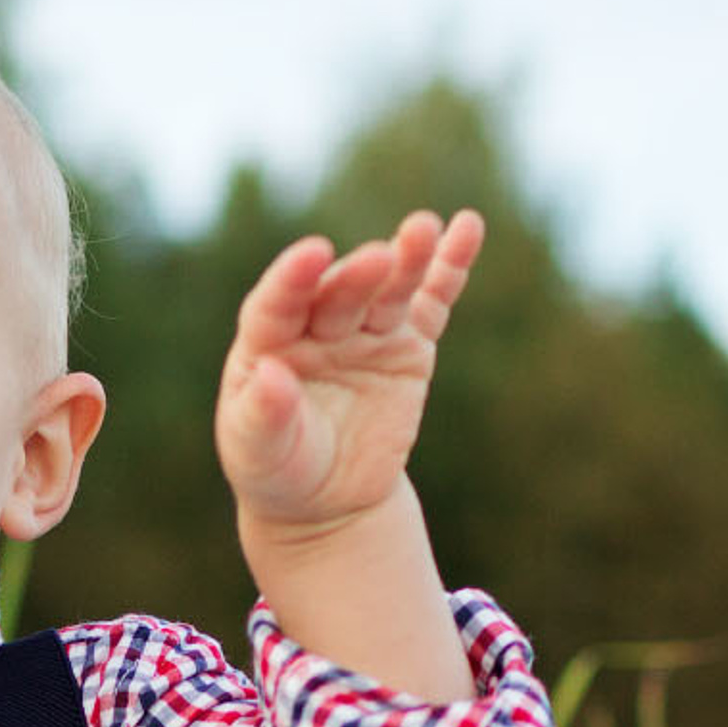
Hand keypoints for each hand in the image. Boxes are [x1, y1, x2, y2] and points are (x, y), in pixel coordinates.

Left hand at [214, 209, 480, 534]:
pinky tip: (468, 228)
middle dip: (359, 276)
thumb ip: (262, 412)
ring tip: (423, 229)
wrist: (326, 498)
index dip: (293, 278)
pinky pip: (431, 303)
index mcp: (268, 342)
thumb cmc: (278, 468)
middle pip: (340, 293)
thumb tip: (269, 374)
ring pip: (387, 289)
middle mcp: (316, 326)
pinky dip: (450, 267)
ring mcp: (365, 331)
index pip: (277, 303)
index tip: (313, 253)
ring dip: (408, 258)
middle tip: (380, 259)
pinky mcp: (408, 343)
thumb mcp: (259, 449)